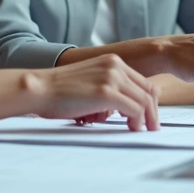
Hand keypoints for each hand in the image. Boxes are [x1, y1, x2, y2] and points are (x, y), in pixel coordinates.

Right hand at [28, 55, 159, 130]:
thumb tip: (127, 107)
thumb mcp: (91, 82)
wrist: (40, 88)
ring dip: (146, 119)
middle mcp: (115, 66)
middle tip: (153, 128)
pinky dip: (136, 121)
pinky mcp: (106, 92)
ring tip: (139, 130)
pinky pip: (134, 109)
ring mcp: (111, 78)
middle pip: (148, 91)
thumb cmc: (60, 91)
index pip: (144, 82)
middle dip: (153, 112)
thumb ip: (109, 87)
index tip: (151, 117)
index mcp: (112, 62)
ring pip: (144, 101)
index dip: (151, 102)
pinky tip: (130, 128)